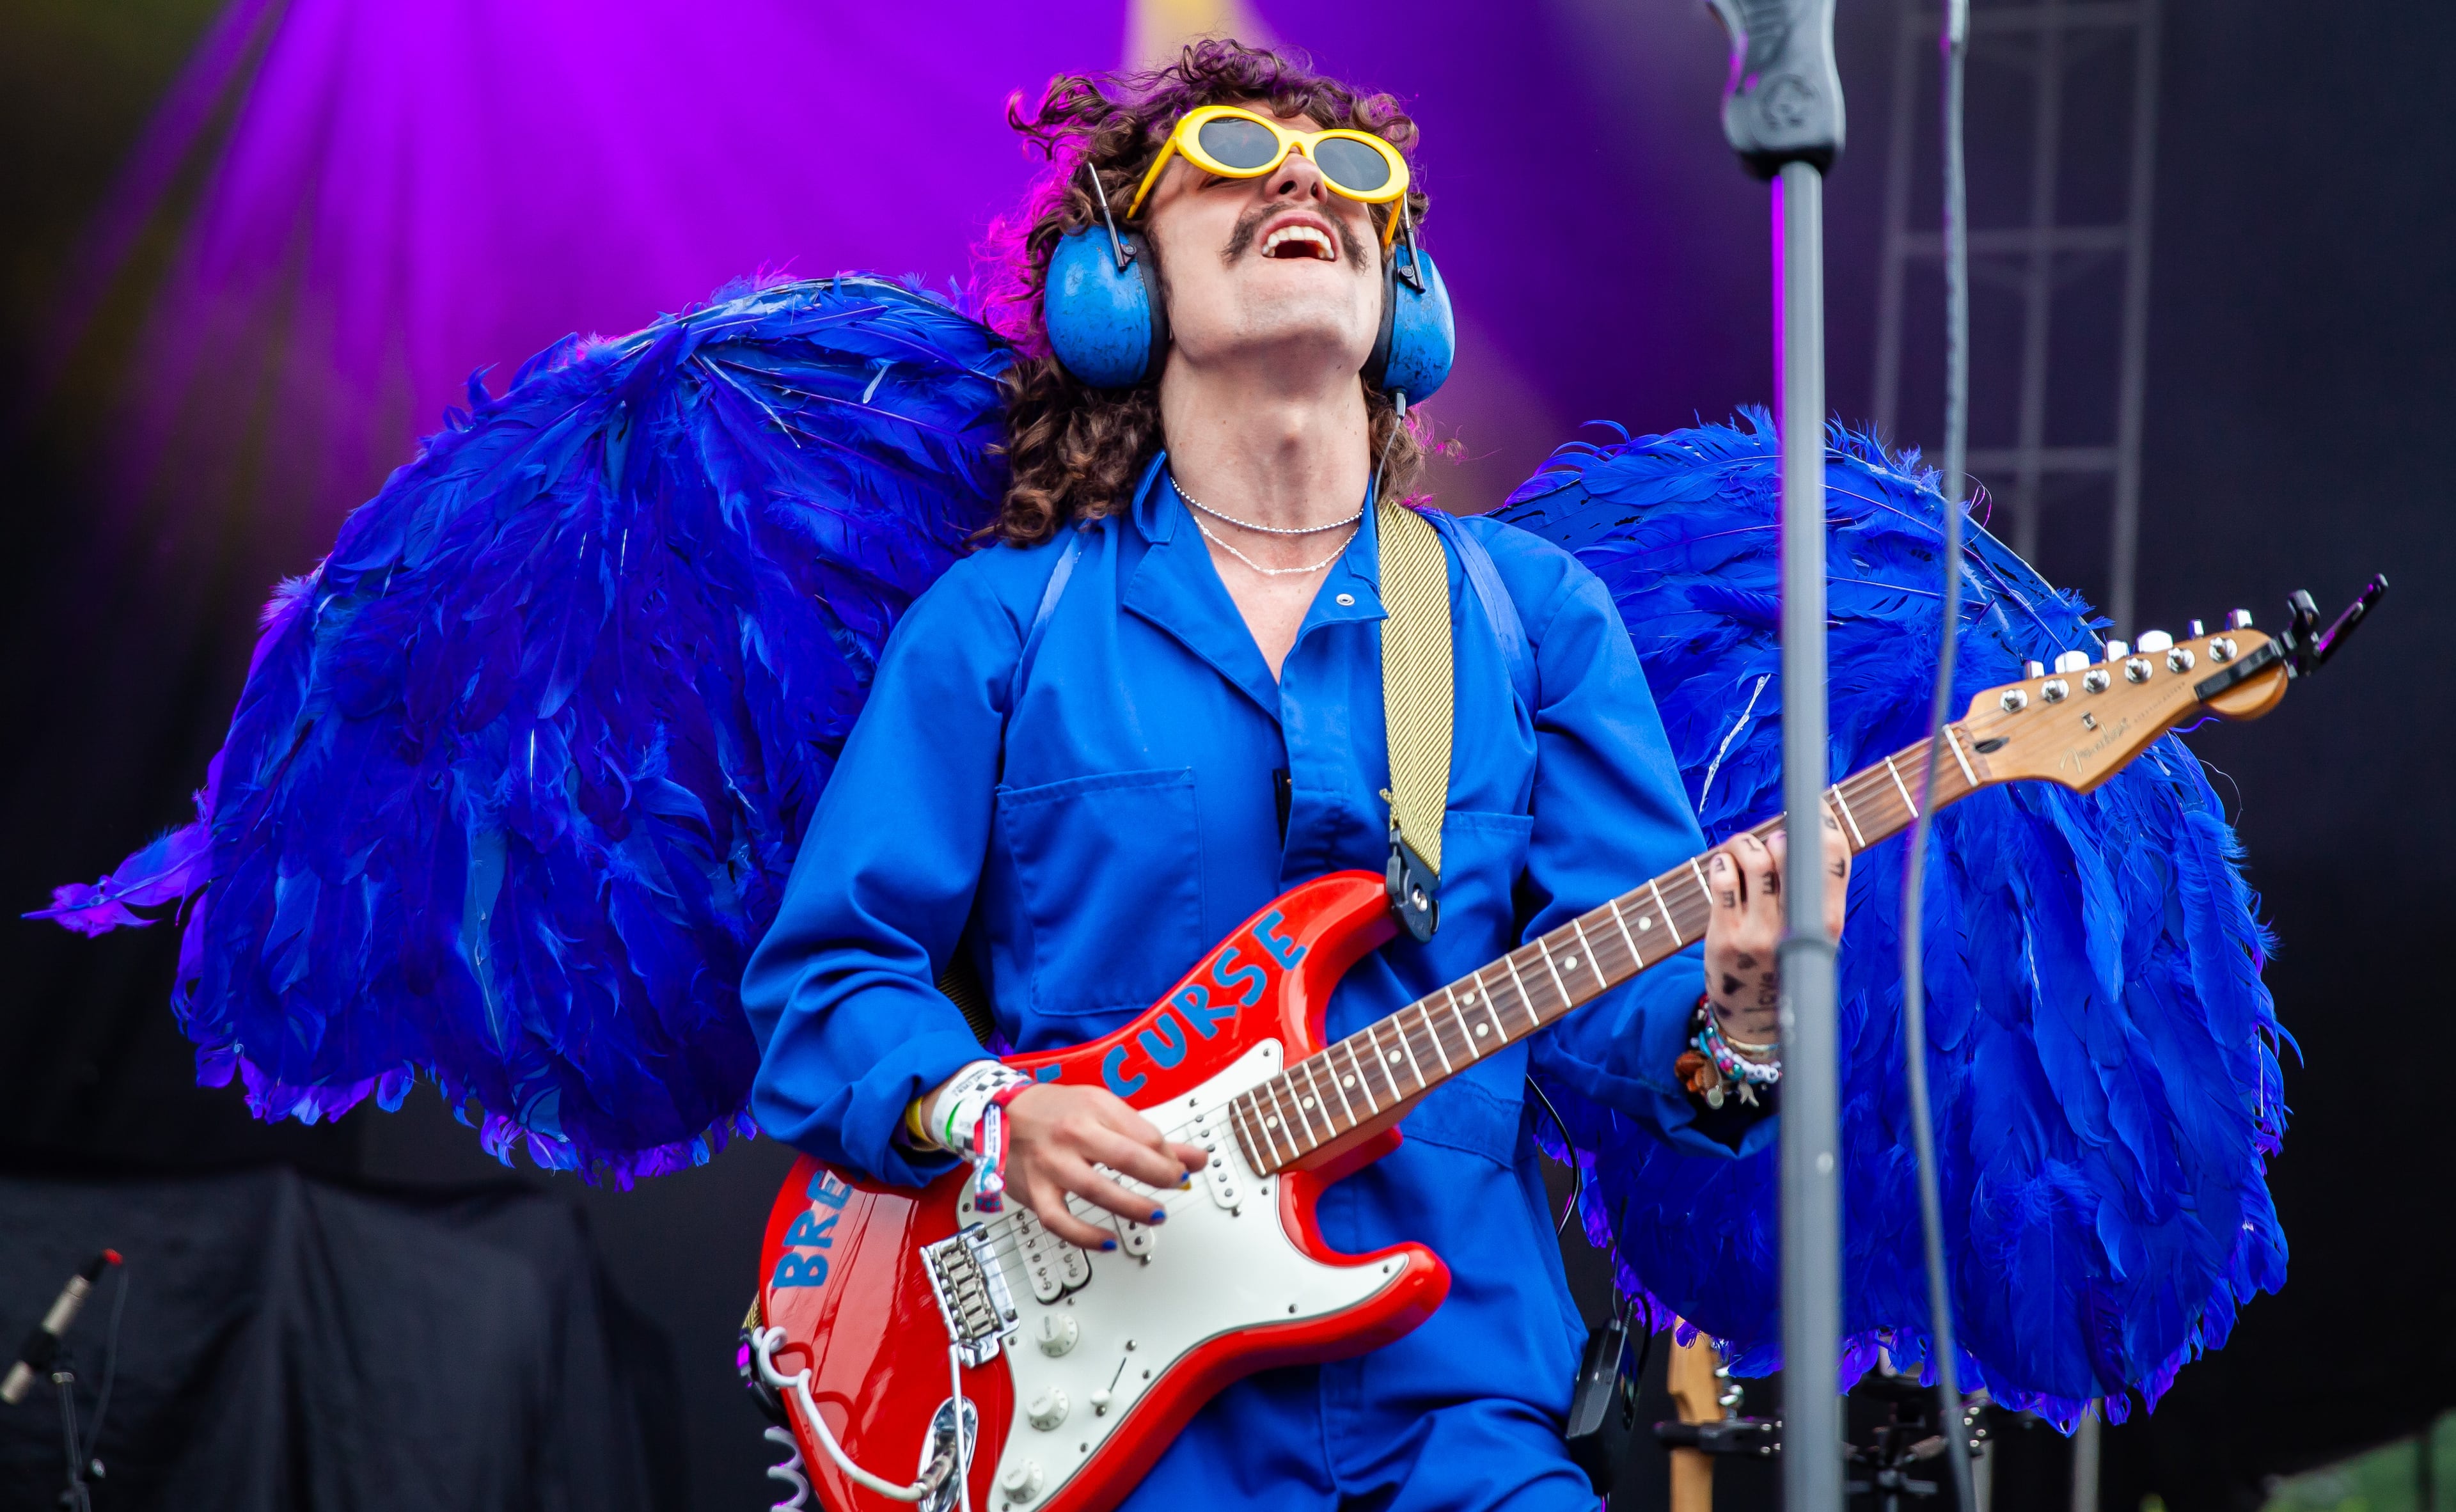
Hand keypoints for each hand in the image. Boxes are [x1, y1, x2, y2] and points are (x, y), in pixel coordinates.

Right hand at [1002, 1082, 1207, 1249]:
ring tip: (1156, 1214)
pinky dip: (1085, 1237)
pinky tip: (1108, 1242)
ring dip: (1133, 1207)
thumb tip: (1195, 1159)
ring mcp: (1051, 1165)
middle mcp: (1072, 1135)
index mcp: (1093, 1108)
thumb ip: (1148, 1135)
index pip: (1144, 1135)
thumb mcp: (1103, 1108)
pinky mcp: (1035, 1192)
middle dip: (1160, 1176)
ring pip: (1096, 1191)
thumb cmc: (1056, 1110)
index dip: (1170, 1156)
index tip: (1180, 1167)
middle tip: (1176, 1185)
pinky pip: (1060, 1222)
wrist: (997, 1113)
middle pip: (1126, 1158)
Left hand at [1701, 812, 1851, 1053]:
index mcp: (1827, 923)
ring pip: (1754, 862)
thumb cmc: (1783, 958)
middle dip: (1779, 834)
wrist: (1754, 1016)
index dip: (1825, 824)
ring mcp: (1760, 934)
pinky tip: (1723, 867)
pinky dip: (1721, 863)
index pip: (1835, 860)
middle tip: (1770, 840)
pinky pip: (1722, 881)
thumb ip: (1811, 887)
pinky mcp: (1726, 938)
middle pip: (1792, 855)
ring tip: (1740, 848)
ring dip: (1743, 843)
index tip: (1815, 807)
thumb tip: (1798, 829)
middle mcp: (1797, 928)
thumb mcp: (1811, 931)